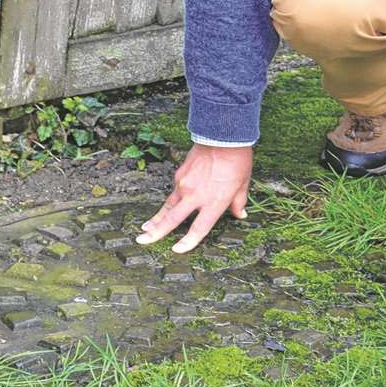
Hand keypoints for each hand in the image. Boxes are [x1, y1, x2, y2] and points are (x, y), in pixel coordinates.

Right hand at [136, 143, 253, 253]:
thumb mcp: (243, 184)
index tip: (177, 250)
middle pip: (172, 220)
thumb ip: (238, 202)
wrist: (223, 136)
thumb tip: (241, 214)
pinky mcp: (179, 175)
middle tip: (142, 241)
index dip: (188, 242)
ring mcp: (185, 185)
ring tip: (145, 228)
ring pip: (168, 206)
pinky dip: (171, 200)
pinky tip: (167, 205)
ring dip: (156, 218)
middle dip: (156, 232)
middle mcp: (196, 196)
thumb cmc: (236, 160)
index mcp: (214, 202)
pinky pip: (174, 191)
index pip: (199, 228)